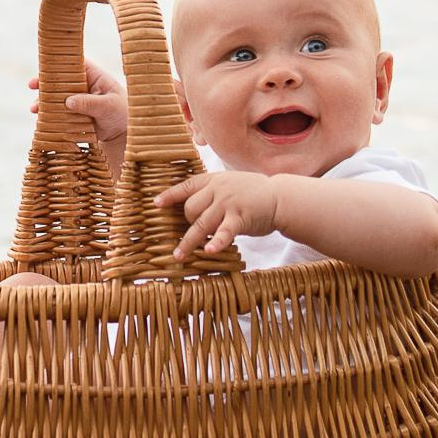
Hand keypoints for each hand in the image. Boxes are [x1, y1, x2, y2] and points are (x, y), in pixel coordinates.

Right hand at [27, 59, 128, 159]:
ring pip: (57, 97)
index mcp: (95, 77)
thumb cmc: (123, 115)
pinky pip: (59, 112)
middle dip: (45, 82)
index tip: (45, 68)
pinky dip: (49, 114)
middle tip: (32, 86)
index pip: (76, 64)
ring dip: (44, 101)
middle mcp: (84, 86)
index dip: (60, 63)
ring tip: (34, 108)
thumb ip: (89, 103)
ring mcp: (78, 101)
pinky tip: (41, 120)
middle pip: (61, 80)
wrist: (126, 136)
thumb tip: (68, 101)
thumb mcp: (108, 106)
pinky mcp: (75, 115)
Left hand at [155, 170, 279, 259]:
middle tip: (188, 237)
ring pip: (201, 223)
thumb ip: (213, 193)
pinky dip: (217, 242)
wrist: (280, 197)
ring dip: (188, 242)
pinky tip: (209, 251)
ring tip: (179, 256)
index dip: (170, 195)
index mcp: (214, 180)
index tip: (157, 204)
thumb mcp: (230, 184)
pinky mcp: (240, 218)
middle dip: (186, 224)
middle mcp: (218, 190)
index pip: (187, 186)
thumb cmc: (254, 193)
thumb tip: (195, 207)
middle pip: (190, 208)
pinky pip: (224, 232)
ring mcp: (228, 204)